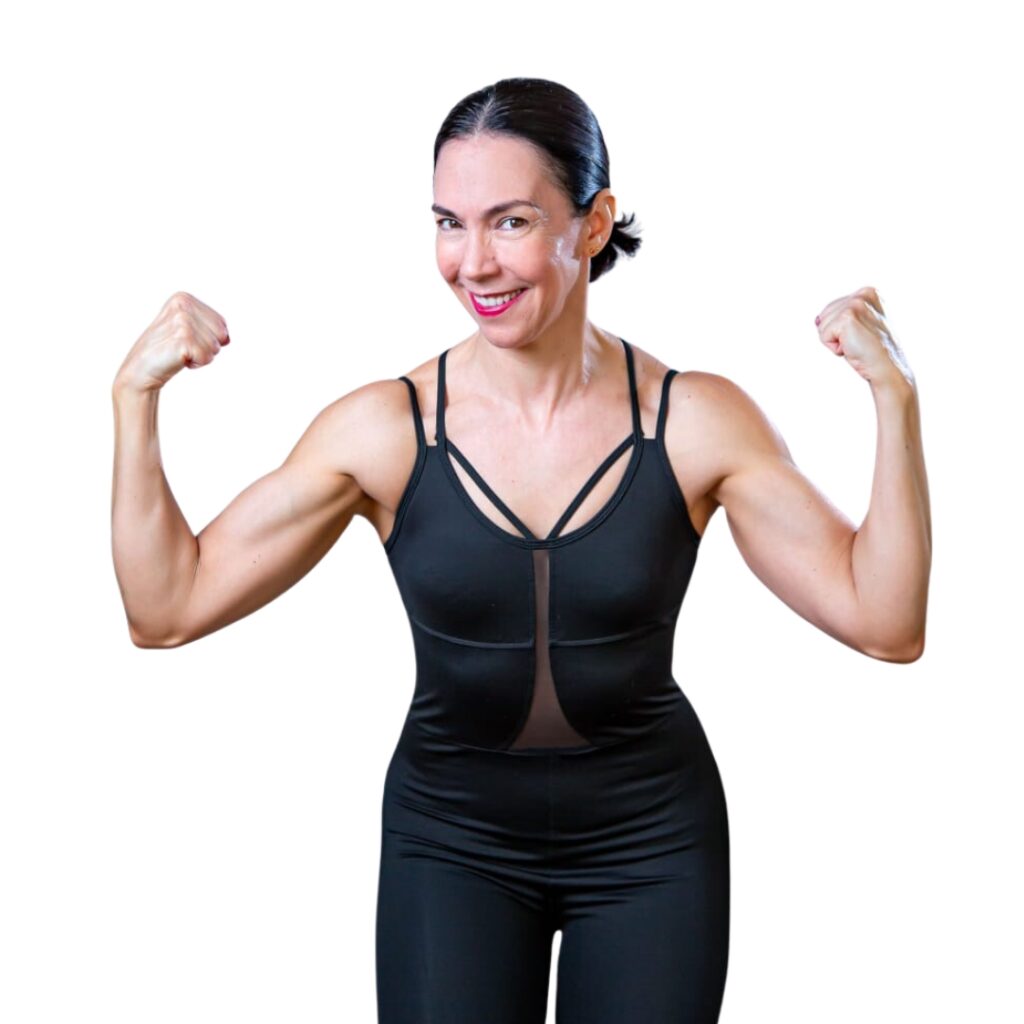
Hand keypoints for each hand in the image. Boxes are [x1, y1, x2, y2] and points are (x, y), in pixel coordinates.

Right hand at [114, 291, 230, 393]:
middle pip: (221, 335)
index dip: (208, 339)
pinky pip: (207, 358)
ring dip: (200, 357)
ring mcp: (182, 321)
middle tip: (182, 348)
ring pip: (215, 348)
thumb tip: (227, 338)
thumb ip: (210, 326)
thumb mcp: (188, 330)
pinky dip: (196, 364)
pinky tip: (178, 360)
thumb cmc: (167, 350)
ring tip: (178, 353)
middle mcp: (183, 305)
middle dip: (207, 347)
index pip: (222, 324)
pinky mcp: (183, 339)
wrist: (140, 369)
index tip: (185, 339)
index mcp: (184, 298)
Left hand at [814, 286, 912, 389]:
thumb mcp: (858, 327)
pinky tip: (852, 348)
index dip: (840, 329)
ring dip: (835, 341)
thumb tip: (816, 319)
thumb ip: (840, 316)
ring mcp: (856, 304)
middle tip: (858, 341)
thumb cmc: (872, 351)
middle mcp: (863, 294)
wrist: (886, 366)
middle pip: (824, 315)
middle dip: (836, 334)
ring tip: (856, 344)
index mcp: (868, 292)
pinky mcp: (847, 317)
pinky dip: (834, 348)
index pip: (832, 309)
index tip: (861, 335)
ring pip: (822, 326)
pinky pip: (823, 336)